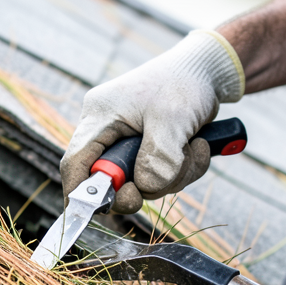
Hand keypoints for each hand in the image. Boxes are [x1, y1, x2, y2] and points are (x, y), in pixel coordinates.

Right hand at [61, 30, 244, 212]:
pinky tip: (198, 145)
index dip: (80, 193)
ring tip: (195, 145)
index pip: (76, 162)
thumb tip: (145, 188)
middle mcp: (109, 132)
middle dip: (147, 184)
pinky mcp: (149, 150)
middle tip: (170, 177)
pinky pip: (161, 177)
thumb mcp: (172, 118)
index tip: (93, 214)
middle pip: (112, 181)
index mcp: (101, 116)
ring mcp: (129, 143)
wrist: (209, 70)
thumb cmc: (184, 83)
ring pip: (142, 183)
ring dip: (174, 175)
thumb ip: (159, 157)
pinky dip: (183, 169)